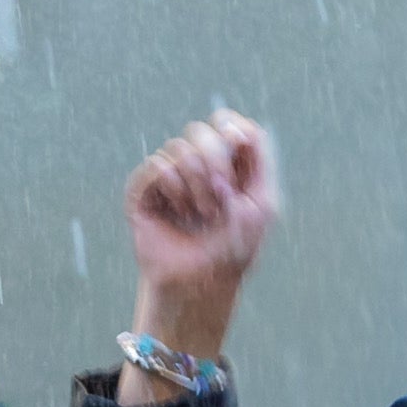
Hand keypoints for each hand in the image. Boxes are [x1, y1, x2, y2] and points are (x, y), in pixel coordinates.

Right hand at [120, 110, 279, 406]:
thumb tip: (234, 128)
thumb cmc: (234, 250)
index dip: (232, 129)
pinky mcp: (143, 192)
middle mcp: (196, 167)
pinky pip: (158, 167)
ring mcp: (168, 178)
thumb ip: (260, 160)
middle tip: (222, 194)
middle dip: (215, 161)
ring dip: (197, 186)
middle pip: (201, 130)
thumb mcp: (262, 205)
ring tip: (200, 215)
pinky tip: (177, 214)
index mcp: (227, 165)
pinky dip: (174, 190)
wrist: (199, 283)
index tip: (240, 147)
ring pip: (179, 149)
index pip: (227, 123)